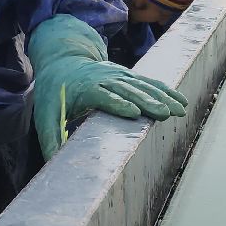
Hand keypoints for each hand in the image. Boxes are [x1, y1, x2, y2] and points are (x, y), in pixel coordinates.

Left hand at [28, 15, 186, 159]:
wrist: (63, 60)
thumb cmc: (54, 92)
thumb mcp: (45, 115)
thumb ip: (50, 139)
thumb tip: (53, 165)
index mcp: (85, 87)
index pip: (103, 95)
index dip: (118, 103)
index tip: (134, 112)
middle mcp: (105, 78)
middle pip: (129, 90)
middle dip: (147, 101)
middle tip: (164, 114)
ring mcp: (119, 74)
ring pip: (144, 85)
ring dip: (162, 97)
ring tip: (178, 110)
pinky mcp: (128, 75)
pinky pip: (149, 83)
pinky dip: (166, 91)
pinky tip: (180, 101)